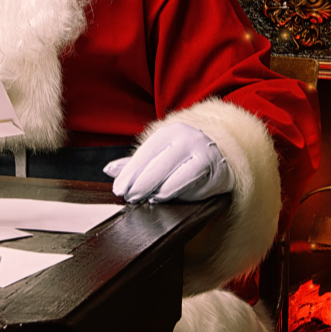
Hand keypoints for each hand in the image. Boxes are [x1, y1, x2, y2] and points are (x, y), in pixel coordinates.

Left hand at [104, 122, 232, 202]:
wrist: (222, 157)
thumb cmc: (184, 158)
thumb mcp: (160, 156)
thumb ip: (135, 164)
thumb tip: (108, 170)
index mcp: (170, 132)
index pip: (145, 153)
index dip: (129, 173)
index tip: (118, 189)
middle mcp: (187, 138)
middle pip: (157, 165)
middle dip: (140, 184)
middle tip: (129, 197)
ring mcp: (202, 153)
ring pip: (174, 175)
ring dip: (156, 190)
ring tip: (146, 199)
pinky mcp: (214, 169)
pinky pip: (190, 183)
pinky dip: (174, 192)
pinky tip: (163, 197)